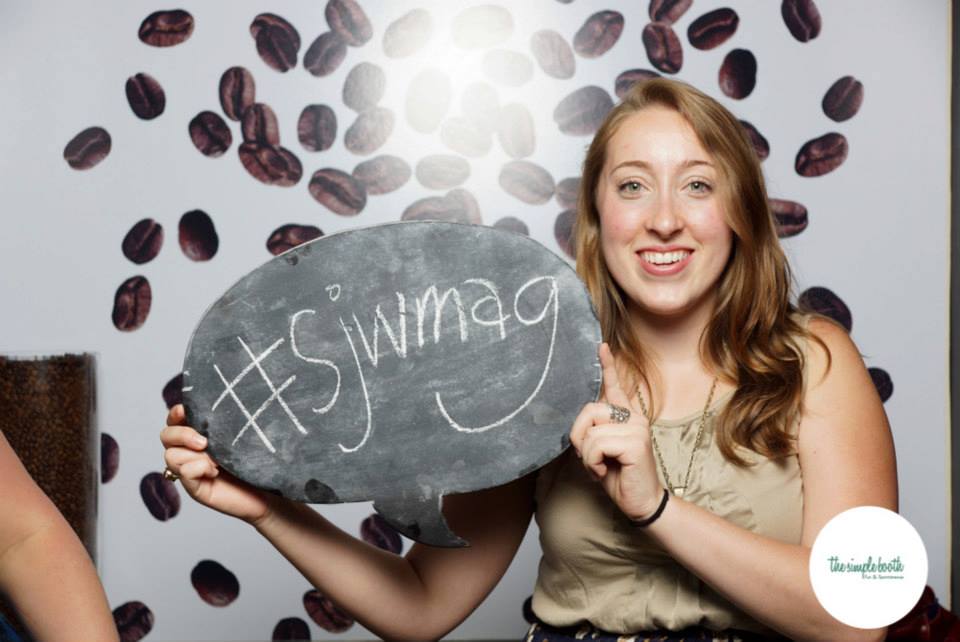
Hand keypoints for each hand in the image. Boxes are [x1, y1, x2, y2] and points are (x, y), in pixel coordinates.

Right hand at [160, 404, 275, 524]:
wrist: (270, 490)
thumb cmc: (257, 460)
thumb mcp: (240, 434)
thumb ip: (224, 422)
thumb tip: (216, 406)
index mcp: (200, 434)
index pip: (175, 420)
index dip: (176, 413)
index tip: (185, 410)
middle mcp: (191, 451)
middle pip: (166, 436)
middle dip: (182, 434)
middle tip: (204, 442)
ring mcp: (191, 470)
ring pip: (171, 455)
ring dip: (194, 454)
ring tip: (217, 460)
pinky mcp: (195, 488)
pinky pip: (183, 473)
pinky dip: (198, 468)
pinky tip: (215, 471)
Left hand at [568, 343, 665, 520]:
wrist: (640, 502)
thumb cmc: (619, 478)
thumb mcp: (599, 452)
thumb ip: (592, 432)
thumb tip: (580, 423)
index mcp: (625, 417)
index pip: (615, 387)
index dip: (607, 366)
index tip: (601, 346)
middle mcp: (633, 417)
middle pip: (589, 410)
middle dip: (580, 437)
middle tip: (591, 459)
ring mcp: (637, 428)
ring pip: (591, 431)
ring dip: (587, 456)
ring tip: (601, 468)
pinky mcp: (636, 442)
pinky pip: (597, 445)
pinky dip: (593, 464)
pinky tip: (606, 472)